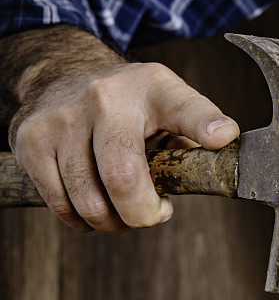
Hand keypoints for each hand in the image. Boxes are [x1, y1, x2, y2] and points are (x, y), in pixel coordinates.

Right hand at [7, 28, 238, 232]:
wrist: (61, 76)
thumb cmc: (127, 105)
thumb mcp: (168, 103)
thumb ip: (197, 130)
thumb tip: (225, 148)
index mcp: (151, 88)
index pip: (183, 107)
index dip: (205, 125)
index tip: (222, 137)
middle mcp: (103, 98)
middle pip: (123, 180)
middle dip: (141, 215)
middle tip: (151, 213)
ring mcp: (63, 120)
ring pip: (89, 203)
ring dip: (112, 223)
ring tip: (121, 209)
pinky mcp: (32, 142)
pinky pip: (61, 206)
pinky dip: (82, 220)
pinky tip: (95, 204)